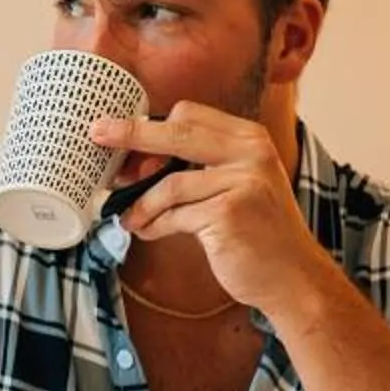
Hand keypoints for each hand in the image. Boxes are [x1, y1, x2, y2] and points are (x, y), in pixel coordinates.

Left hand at [91, 103, 335, 322]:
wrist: (292, 276)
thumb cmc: (257, 232)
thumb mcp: (237, 184)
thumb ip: (198, 166)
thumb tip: (136, 162)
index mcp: (250, 138)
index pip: (190, 114)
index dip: (151, 124)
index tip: (120, 133)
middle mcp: (251, 153)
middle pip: (177, 132)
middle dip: (131, 134)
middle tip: (97, 134)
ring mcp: (243, 182)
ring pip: (169, 183)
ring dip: (141, 203)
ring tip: (127, 217)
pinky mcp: (229, 213)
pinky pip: (174, 215)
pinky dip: (153, 224)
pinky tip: (146, 231)